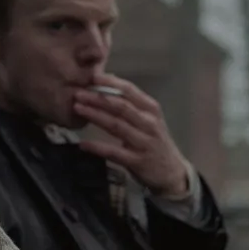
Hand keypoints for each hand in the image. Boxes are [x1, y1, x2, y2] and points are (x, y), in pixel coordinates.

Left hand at [72, 74, 188, 196]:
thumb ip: (130, 102)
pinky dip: (98, 147)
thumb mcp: (148, 119)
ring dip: (95, 116)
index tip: (92, 76)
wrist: (171, 172)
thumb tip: (106, 81)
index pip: (130, 91)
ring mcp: (143, 142)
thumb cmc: (154, 141)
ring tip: (77, 108)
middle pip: (120, 106)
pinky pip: (114, 152)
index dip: (110, 83)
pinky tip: (83, 143)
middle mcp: (149, 123)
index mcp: (151, 109)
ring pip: (116, 125)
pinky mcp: (137, 161)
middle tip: (78, 93)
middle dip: (98, 98)